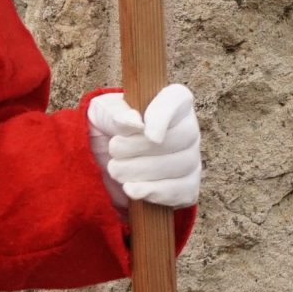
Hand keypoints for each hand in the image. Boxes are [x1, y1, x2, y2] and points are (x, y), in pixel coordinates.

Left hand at [89, 82, 202, 210]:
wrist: (102, 165)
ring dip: (142, 170)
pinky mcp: (187, 188)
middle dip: (143, 147)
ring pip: (181, 165)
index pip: (178, 99)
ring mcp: (191, 160)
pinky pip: (182, 191)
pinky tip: (132, 190)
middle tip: (114, 150)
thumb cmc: (106, 130)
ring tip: (115, 170)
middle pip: (182, 136)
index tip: (144, 131)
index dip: (164, 115)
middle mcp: (187, 129)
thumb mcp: (101, 114)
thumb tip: (135, 122)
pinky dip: (155, 192)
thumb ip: (114, 112)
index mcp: (169, 102)